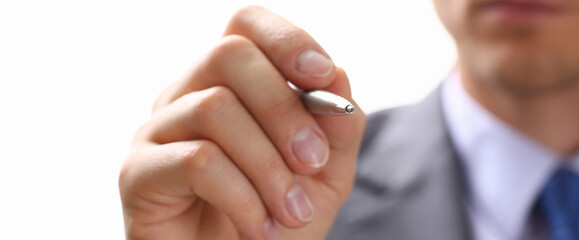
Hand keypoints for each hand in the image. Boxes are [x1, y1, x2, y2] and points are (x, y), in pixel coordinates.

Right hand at [118, 6, 365, 238]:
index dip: (286, 40)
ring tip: (293, 212)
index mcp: (231, 84)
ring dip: (268, 166)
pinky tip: (260, 228)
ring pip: (214, 108)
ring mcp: (157, 131)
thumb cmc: (277, 220)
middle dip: (283, 109)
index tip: (322, 76)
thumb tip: (337, 76)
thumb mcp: (325, 173)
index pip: (246, 24)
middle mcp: (187, 94)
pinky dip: (242, 197)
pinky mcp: (138, 173)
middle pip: (228, 54)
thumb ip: (337, 125)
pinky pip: (196, 161)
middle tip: (313, 162)